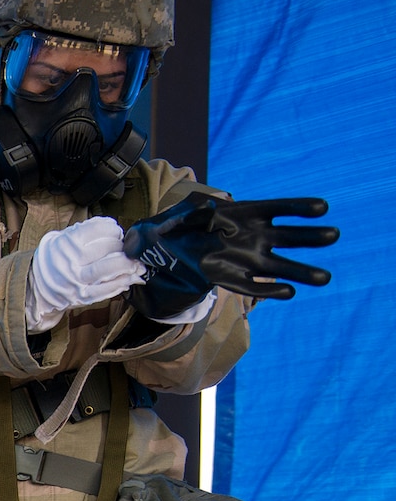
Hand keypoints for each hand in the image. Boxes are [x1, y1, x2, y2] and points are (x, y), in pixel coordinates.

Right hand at [27, 216, 146, 331]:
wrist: (34, 285)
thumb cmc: (54, 259)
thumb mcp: (62, 238)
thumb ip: (86, 232)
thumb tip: (115, 229)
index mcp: (67, 243)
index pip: (100, 229)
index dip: (113, 229)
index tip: (115, 231)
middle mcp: (72, 261)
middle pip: (108, 248)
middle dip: (122, 246)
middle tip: (125, 247)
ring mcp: (77, 280)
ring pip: (109, 269)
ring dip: (127, 265)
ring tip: (133, 263)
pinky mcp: (81, 296)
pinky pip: (106, 290)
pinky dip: (120, 283)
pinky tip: (126, 279)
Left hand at [125, 192, 337, 318]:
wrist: (167, 247)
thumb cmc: (180, 223)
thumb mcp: (184, 212)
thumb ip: (195, 212)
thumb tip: (203, 209)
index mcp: (246, 213)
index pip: (278, 208)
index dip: (298, 207)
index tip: (322, 207)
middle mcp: (253, 235)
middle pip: (287, 236)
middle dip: (310, 237)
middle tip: (334, 236)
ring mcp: (246, 257)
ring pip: (278, 264)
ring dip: (301, 271)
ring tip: (325, 278)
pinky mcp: (233, 277)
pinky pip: (253, 285)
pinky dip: (268, 289)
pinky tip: (288, 292)